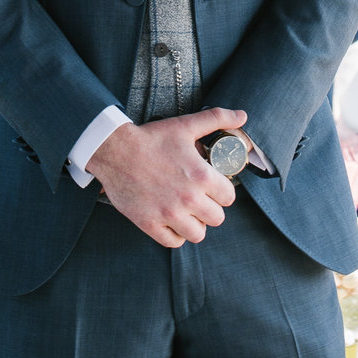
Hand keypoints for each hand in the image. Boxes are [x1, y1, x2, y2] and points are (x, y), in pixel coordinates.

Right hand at [86, 108, 243, 247]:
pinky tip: (172, 222)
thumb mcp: (186, 125)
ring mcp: (168, 214)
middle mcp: (188, 199)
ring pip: (198, 234)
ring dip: (195, 224)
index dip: (222, 191)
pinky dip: (175, 235)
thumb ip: (218, 119)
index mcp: (201, 177)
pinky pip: (173, 242)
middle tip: (200, 199)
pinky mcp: (149, 224)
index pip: (229, 197)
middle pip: (217, 218)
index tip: (213, 187)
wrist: (115, 150)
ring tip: (188, 213)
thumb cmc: (152, 138)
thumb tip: (242, 115)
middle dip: (210, 208)